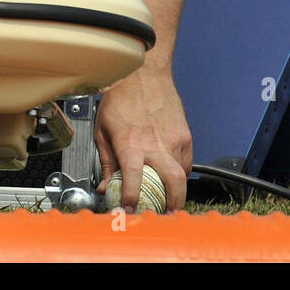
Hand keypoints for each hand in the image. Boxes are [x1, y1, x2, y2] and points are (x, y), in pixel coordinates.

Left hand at [93, 67, 192, 211]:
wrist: (145, 72)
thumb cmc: (120, 96)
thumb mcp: (103, 128)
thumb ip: (106, 161)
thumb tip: (106, 187)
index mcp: (130, 144)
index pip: (134, 181)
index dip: (132, 201)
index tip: (129, 212)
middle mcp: (155, 145)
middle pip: (173, 185)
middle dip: (172, 206)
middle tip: (165, 216)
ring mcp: (174, 141)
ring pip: (182, 176)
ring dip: (177, 192)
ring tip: (168, 201)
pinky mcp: (185, 136)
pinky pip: (186, 164)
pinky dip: (180, 174)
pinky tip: (170, 176)